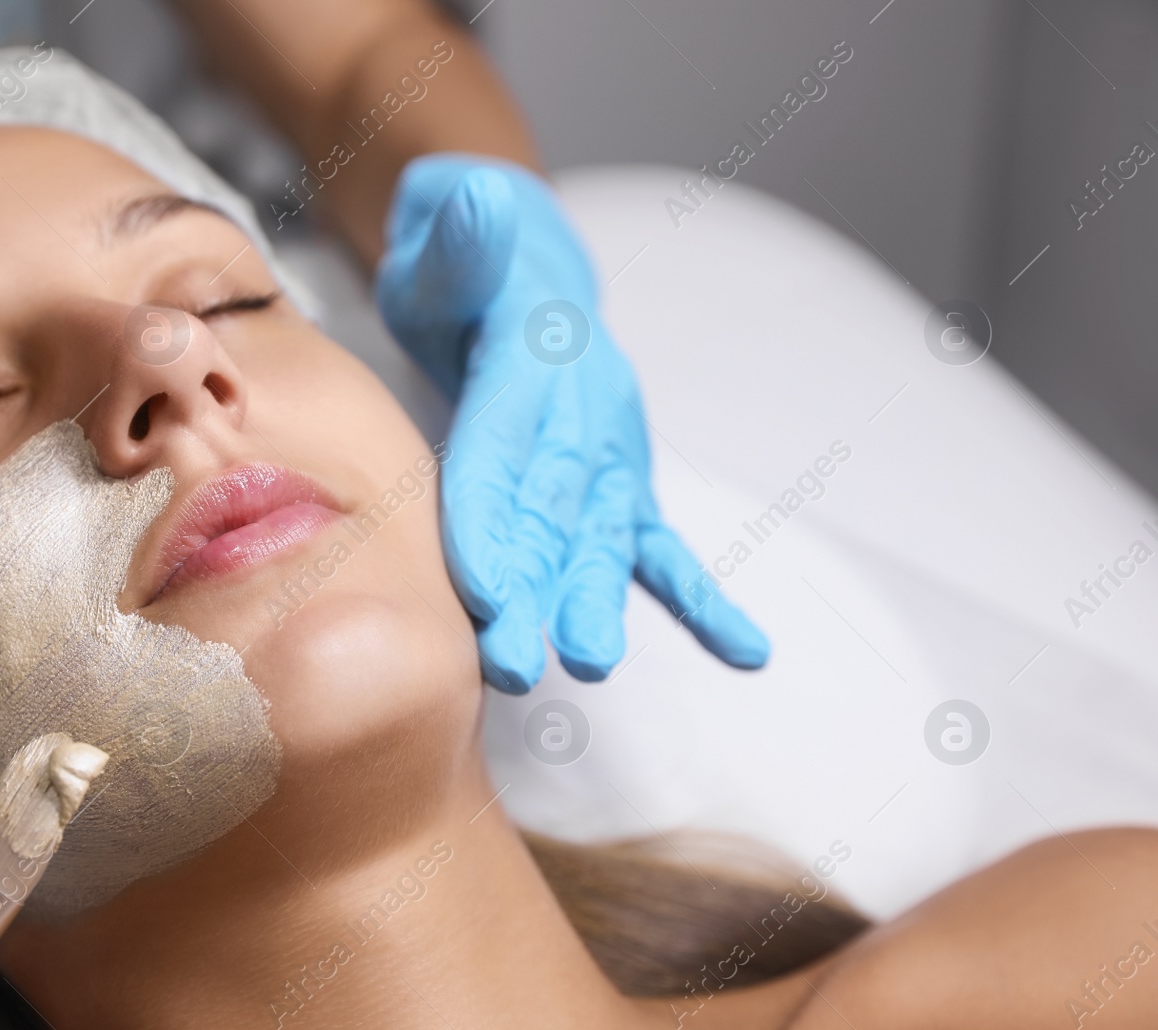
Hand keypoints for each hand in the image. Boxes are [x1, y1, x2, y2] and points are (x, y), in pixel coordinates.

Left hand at [376, 153, 769, 692]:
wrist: (518, 267)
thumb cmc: (461, 268)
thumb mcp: (445, 238)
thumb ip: (462, 236)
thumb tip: (482, 202)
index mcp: (537, 350)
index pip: (508, 441)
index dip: (495, 513)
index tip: (485, 584)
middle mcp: (587, 403)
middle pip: (559, 506)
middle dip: (544, 584)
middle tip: (528, 656)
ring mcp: (610, 446)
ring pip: (602, 534)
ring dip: (598, 600)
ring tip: (593, 662)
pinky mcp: (618, 478)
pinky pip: (658, 542)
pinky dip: (700, 596)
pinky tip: (747, 650)